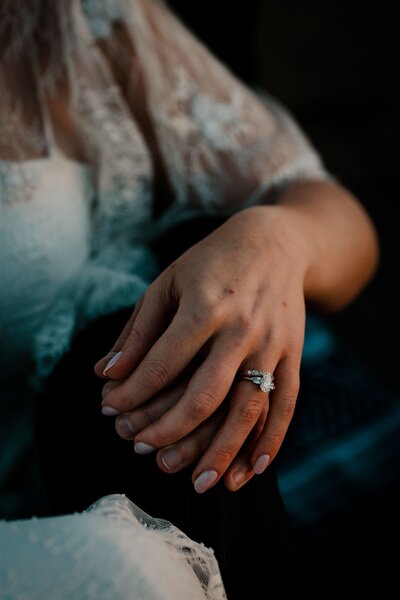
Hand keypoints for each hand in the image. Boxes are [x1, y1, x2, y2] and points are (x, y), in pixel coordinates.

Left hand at [95, 205, 309, 491]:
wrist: (275, 243)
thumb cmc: (212, 262)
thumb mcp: (168, 282)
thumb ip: (139, 329)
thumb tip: (105, 373)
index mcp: (206, 305)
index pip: (163, 362)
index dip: (132, 392)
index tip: (107, 411)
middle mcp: (242, 328)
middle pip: (205, 395)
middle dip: (169, 430)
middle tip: (140, 450)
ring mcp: (272, 344)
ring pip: (248, 409)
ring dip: (222, 451)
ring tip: (197, 484)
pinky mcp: (293, 355)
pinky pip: (286, 404)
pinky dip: (271, 441)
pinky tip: (250, 470)